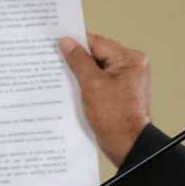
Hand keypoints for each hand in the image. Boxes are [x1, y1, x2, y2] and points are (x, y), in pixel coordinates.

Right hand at [59, 33, 150, 167]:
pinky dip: (84, 84)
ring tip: (60, 76)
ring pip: (94, 69)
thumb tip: (68, 43)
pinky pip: (97, 81)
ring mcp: (124, 80)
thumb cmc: (116, 118)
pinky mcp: (116, 92)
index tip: (56, 41)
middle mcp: (130, 67)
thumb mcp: (92, 85)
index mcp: (130, 59)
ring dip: (78, 73)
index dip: (75, 42)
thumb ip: (79, 61)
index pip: (97, 43)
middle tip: (54, 59)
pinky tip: (70, 88)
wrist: (126, 144)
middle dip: (75, 59)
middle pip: (96, 55)